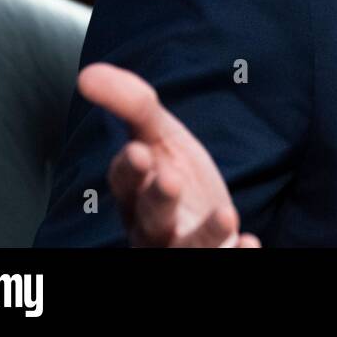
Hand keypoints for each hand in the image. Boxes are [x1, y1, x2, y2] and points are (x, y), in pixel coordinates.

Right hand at [78, 62, 260, 247]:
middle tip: (170, 180)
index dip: (129, 169)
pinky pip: (219, 262)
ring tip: (227, 215)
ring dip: (203, 236)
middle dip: (157, 200)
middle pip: (150, 220)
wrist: (207, 221)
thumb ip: (132, 105)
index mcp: (135, 193)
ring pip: (183, 251)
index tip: (139, 151)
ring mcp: (182, 249)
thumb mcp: (158, 136)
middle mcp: (152, 227)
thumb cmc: (173, 174)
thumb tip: (87, 73)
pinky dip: (234, 255)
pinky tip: (249, 243)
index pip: (125, 183)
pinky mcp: (212, 258)